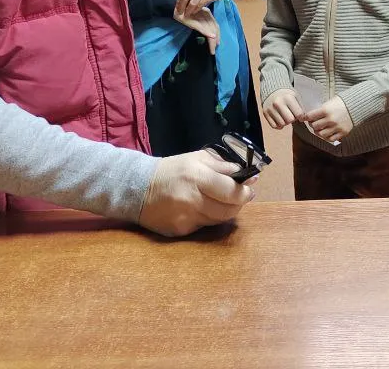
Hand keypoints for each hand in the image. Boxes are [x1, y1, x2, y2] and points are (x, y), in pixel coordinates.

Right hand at [137, 149, 255, 236]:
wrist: (138, 189)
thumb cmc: (172, 170)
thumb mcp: (197, 159)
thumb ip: (222, 165)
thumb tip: (246, 174)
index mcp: (197, 177)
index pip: (230, 191)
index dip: (244, 191)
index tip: (250, 187)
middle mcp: (191, 199)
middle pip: (228, 210)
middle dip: (239, 203)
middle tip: (241, 196)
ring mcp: (185, 218)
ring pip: (218, 220)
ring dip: (225, 210)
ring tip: (222, 200)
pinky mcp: (180, 231)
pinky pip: (203, 226)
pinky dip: (208, 217)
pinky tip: (202, 208)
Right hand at [175, 7, 219, 53]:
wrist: (177, 7)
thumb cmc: (186, 12)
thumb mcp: (197, 16)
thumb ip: (203, 21)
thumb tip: (210, 32)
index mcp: (208, 13)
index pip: (215, 25)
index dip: (218, 34)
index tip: (217, 43)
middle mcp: (206, 14)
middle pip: (214, 28)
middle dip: (216, 39)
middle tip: (214, 49)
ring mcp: (200, 17)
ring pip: (210, 30)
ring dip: (212, 40)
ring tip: (212, 49)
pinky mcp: (194, 20)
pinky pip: (202, 28)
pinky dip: (207, 33)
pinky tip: (211, 37)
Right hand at [262, 88, 304, 129]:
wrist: (272, 89)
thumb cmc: (286, 94)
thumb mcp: (296, 96)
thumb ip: (301, 107)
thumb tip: (303, 119)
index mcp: (288, 98)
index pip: (298, 114)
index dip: (301, 116)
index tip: (299, 115)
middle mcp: (278, 103)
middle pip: (290, 120)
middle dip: (292, 119)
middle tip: (292, 115)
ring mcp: (270, 109)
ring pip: (282, 124)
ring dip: (285, 122)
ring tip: (285, 116)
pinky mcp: (265, 113)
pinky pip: (274, 126)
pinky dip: (278, 125)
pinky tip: (280, 119)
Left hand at [304, 95, 352, 143]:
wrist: (357, 106)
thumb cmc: (342, 103)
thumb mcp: (330, 102)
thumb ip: (321, 109)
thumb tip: (311, 115)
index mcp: (326, 110)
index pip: (310, 116)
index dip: (306, 117)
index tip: (305, 118)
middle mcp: (330, 119)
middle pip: (314, 126)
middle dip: (313, 124)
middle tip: (313, 122)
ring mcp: (337, 127)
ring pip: (321, 134)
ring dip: (319, 131)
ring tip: (320, 128)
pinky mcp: (342, 132)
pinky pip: (330, 139)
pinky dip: (327, 137)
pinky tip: (327, 132)